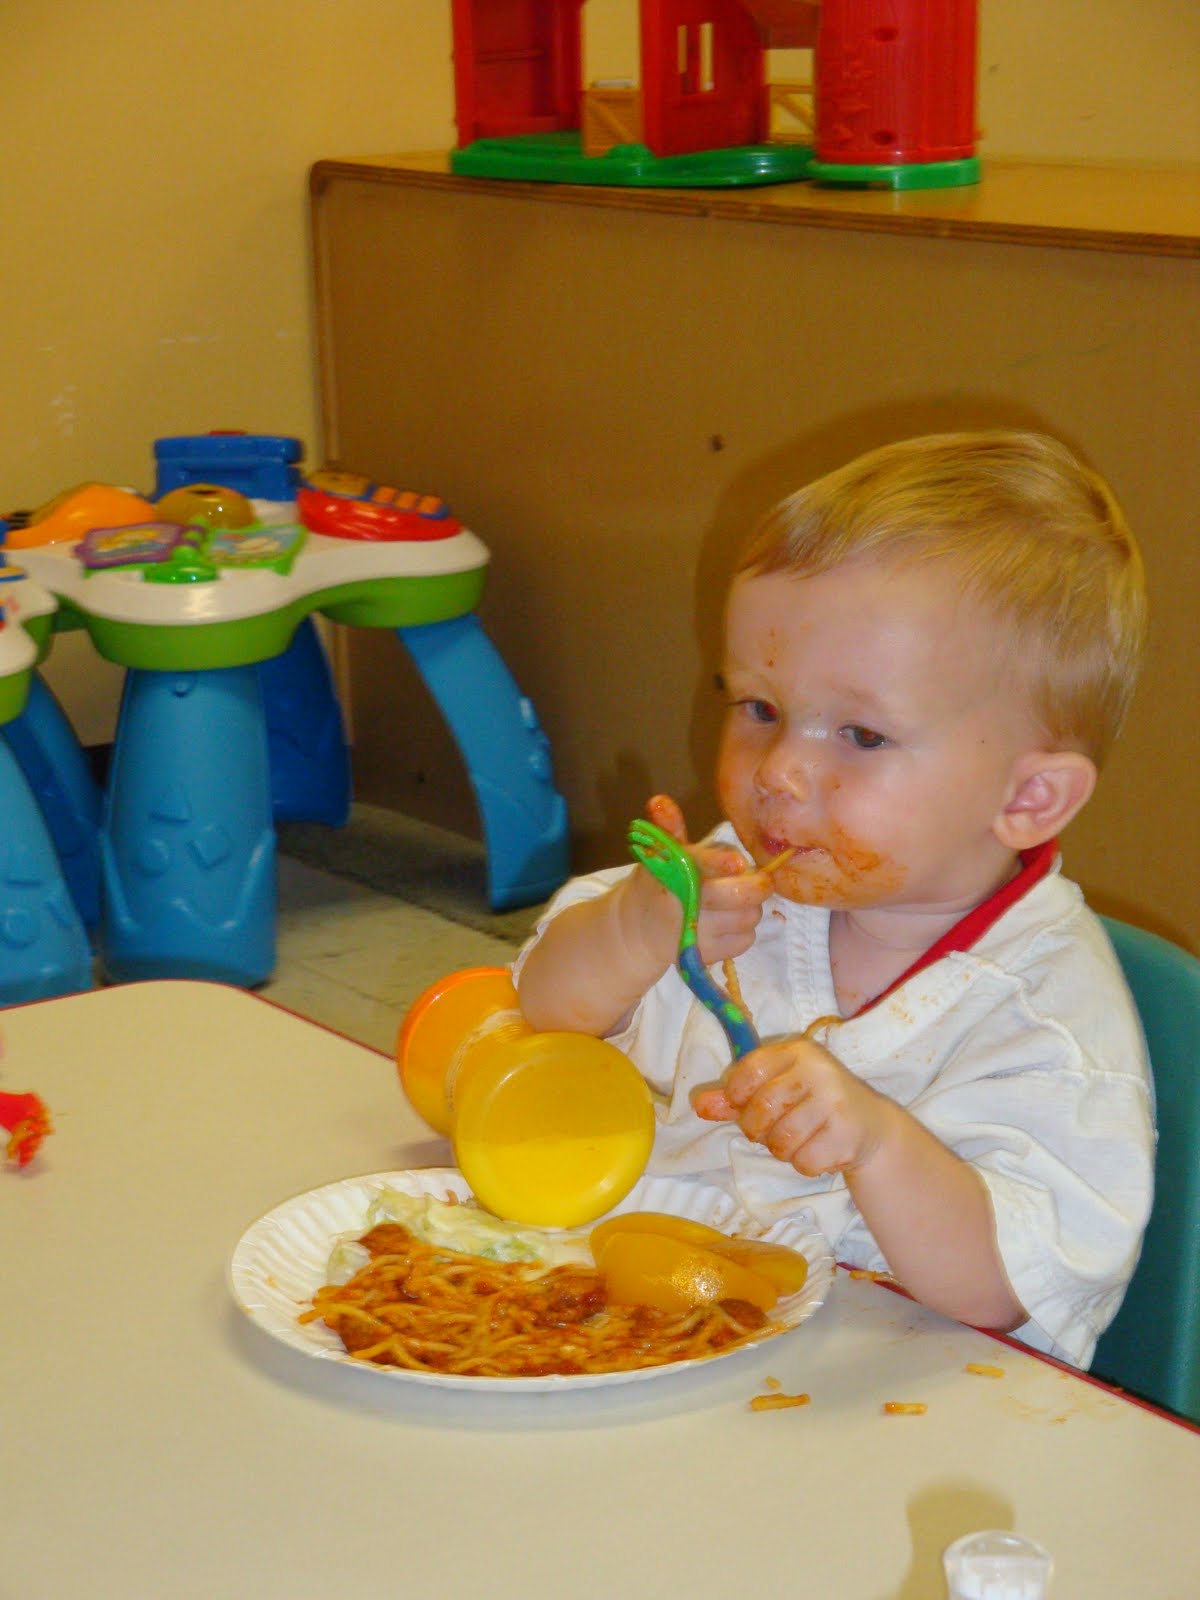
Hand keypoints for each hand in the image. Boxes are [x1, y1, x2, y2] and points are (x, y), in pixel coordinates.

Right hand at [641, 794, 772, 965]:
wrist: (634, 932)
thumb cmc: (655, 885)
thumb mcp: (658, 855)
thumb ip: (669, 829)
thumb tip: (660, 800)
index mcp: (672, 874)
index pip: (699, 867)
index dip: (721, 864)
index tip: (739, 863)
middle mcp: (684, 906)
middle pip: (739, 897)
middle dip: (757, 886)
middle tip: (759, 879)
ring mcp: (697, 934)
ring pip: (749, 917)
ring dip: (750, 908)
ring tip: (738, 900)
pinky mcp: (707, 955)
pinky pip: (746, 940)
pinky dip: (744, 930)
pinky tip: (729, 922)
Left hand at [692, 1035, 893, 1176]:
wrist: (870, 1126)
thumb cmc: (811, 1104)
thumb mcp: (775, 1090)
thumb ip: (734, 1098)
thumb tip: (698, 1105)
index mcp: (797, 1052)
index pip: (749, 1070)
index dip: (736, 1094)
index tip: (742, 1105)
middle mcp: (818, 1071)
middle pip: (761, 1109)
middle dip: (757, 1129)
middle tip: (771, 1129)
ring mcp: (835, 1102)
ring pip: (781, 1140)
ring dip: (781, 1149)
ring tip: (798, 1138)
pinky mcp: (846, 1135)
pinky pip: (803, 1161)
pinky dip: (803, 1163)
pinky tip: (819, 1149)